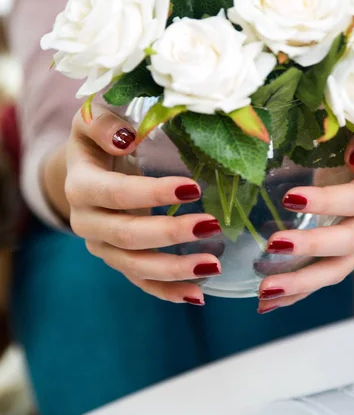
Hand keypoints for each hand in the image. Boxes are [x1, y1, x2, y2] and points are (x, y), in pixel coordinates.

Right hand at [65, 106, 221, 305]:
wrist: (86, 169)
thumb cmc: (97, 140)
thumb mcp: (92, 120)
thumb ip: (103, 122)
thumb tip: (126, 137)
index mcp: (80, 185)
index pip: (115, 195)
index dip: (151, 194)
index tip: (192, 188)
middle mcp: (86, 222)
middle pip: (126, 236)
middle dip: (169, 234)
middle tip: (211, 225)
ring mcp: (101, 246)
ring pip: (134, 266)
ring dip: (174, 269)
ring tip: (212, 264)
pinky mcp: (117, 259)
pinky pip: (140, 282)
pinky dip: (167, 291)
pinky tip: (198, 294)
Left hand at [258, 128, 353, 313]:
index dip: (329, 201)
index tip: (290, 198)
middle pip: (351, 240)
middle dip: (311, 246)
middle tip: (273, 245)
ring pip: (339, 268)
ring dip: (302, 282)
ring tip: (265, 291)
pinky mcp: (346, 249)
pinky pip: (325, 275)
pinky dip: (298, 290)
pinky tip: (269, 302)